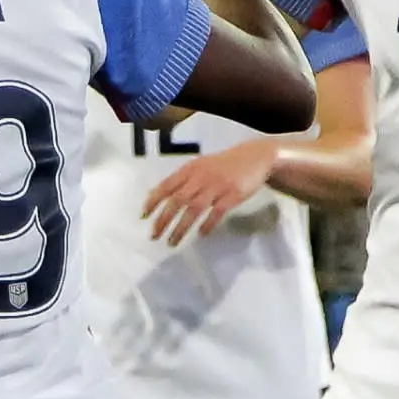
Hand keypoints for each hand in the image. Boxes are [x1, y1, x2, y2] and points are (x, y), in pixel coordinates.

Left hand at [141, 136, 281, 244]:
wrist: (255, 157)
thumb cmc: (223, 165)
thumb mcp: (200, 166)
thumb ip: (182, 180)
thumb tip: (157, 196)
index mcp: (190, 168)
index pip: (166, 185)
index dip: (153, 201)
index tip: (143, 217)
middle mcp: (201, 176)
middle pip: (177, 200)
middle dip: (163, 219)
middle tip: (154, 236)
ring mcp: (218, 185)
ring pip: (194, 208)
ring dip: (181, 227)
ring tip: (172, 241)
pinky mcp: (233, 194)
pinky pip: (217, 212)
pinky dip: (208, 224)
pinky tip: (201, 234)